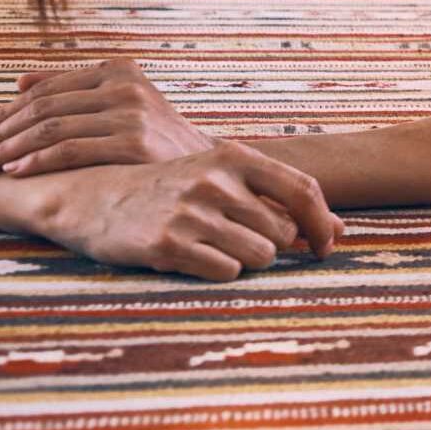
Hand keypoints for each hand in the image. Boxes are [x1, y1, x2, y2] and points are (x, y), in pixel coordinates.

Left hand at [0, 57, 215, 176]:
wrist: (209, 167)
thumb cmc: (156, 140)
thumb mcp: (122, 104)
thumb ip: (74, 91)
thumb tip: (19, 83)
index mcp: (120, 70)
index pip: (45, 90)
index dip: (4, 113)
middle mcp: (125, 86)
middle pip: (42, 108)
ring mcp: (132, 113)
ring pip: (49, 128)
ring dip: (7, 148)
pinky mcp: (134, 142)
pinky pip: (69, 150)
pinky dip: (35, 161)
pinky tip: (14, 171)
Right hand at [37, 142, 344, 280]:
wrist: (91, 198)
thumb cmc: (170, 190)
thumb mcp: (221, 178)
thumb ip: (278, 198)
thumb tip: (339, 231)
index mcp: (233, 157)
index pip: (304, 190)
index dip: (323, 223)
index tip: (325, 247)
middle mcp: (215, 181)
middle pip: (282, 233)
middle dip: (269, 244)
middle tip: (233, 240)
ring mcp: (190, 213)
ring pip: (259, 256)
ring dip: (244, 260)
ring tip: (211, 246)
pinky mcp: (167, 245)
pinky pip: (225, 272)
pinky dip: (217, 271)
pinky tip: (190, 257)